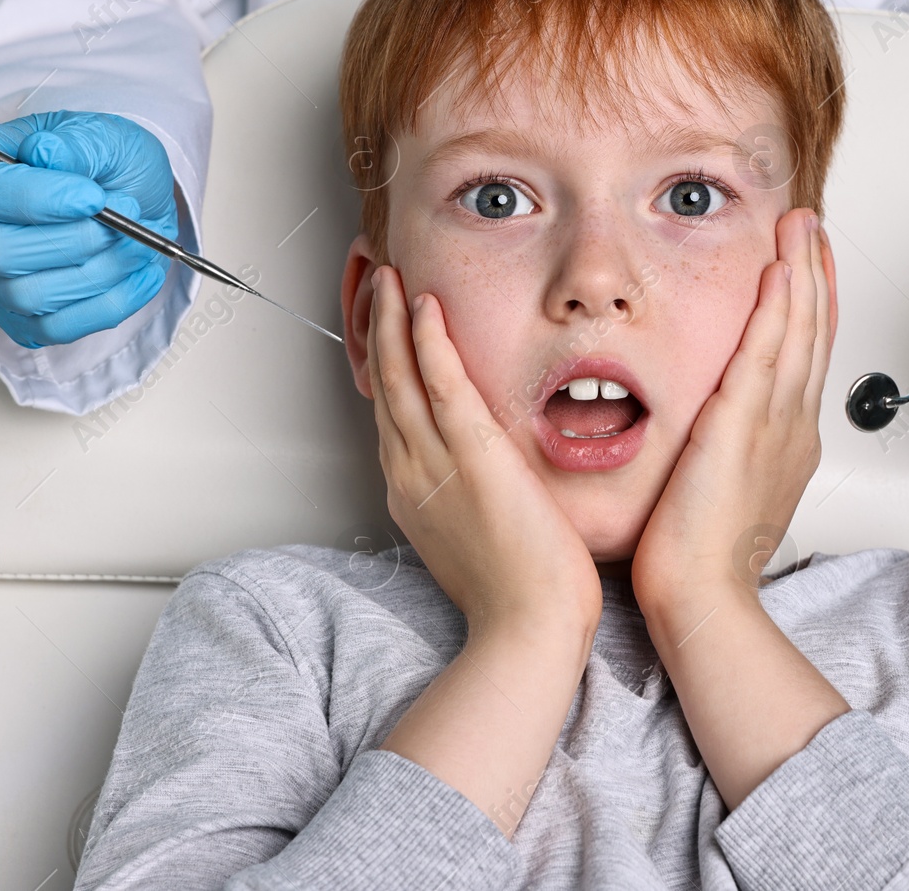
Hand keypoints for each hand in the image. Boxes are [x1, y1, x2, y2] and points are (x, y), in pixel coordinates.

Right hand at [0, 111, 178, 347]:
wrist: (130, 196)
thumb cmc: (101, 162)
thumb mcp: (99, 135)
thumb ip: (75, 142)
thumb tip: (46, 153)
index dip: (32, 198)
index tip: (92, 196)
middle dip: (74, 239)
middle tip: (127, 217)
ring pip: (30, 296)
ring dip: (99, 270)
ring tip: (138, 240)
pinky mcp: (22, 319)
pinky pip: (57, 328)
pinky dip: (109, 303)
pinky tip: (140, 272)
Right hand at [366, 265, 603, 634]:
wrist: (529, 629)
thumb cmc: (519, 595)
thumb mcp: (481, 537)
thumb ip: (472, 499)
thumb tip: (484, 481)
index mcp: (415, 493)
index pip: (393, 414)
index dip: (386, 365)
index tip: (389, 330)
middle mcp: (412, 473)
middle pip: (385, 386)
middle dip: (379, 330)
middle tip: (378, 285)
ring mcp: (435, 464)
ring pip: (402, 376)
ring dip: (394, 321)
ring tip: (390, 278)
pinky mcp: (471, 457)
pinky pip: (440, 385)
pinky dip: (428, 342)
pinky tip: (425, 307)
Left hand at [630, 209, 834, 607]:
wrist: (700, 598)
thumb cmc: (702, 559)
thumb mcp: (725, 490)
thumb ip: (727, 450)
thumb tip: (714, 431)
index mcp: (787, 442)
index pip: (805, 356)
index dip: (811, 305)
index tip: (807, 266)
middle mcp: (790, 427)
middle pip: (814, 333)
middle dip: (816, 273)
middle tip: (813, 226)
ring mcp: (772, 425)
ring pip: (798, 333)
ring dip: (803, 273)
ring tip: (802, 227)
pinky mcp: (741, 427)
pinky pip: (766, 355)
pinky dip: (778, 310)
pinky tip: (781, 273)